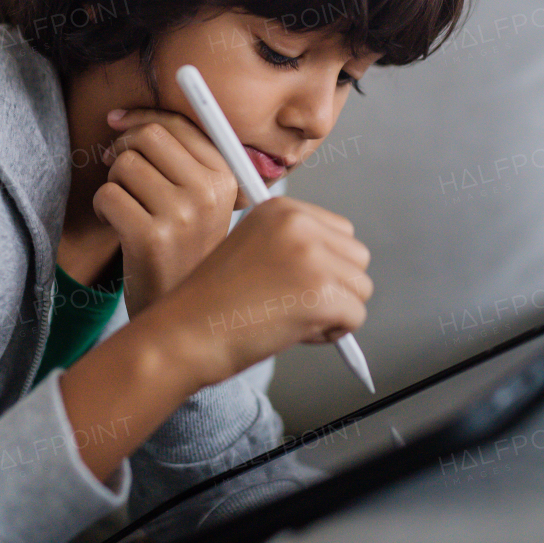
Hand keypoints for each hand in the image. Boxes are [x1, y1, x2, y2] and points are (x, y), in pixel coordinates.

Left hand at [93, 108, 247, 318]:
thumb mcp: (200, 202)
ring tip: (126, 207)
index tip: (117, 123)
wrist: (184, 318)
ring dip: (113, 183)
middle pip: (149, 137)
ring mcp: (183, 216)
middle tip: (119, 171)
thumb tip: (124, 117)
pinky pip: (108, 195)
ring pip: (124, 165)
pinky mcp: (152, 238)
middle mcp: (210, 192)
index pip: (179, 124)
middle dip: (123, 149)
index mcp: (226, 177)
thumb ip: (178, 157)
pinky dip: (103, 208)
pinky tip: (117, 226)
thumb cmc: (184, 251)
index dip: (141, 118)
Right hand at [144, 195, 372, 389]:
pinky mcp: (321, 295)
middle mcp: (298, 224)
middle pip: (357, 257)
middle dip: (335, 286)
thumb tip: (342, 264)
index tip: (290, 283)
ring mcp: (311, 258)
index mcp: (280, 208)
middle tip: (292, 304)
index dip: (323, 264)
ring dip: (334, 311)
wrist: (183, 334)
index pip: (340, 231)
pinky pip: (355, 319)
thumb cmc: (212, 303)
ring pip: (360, 288)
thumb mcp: (252, 249)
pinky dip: (331, 334)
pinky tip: (293, 332)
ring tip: (289, 317)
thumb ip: (295, 245)